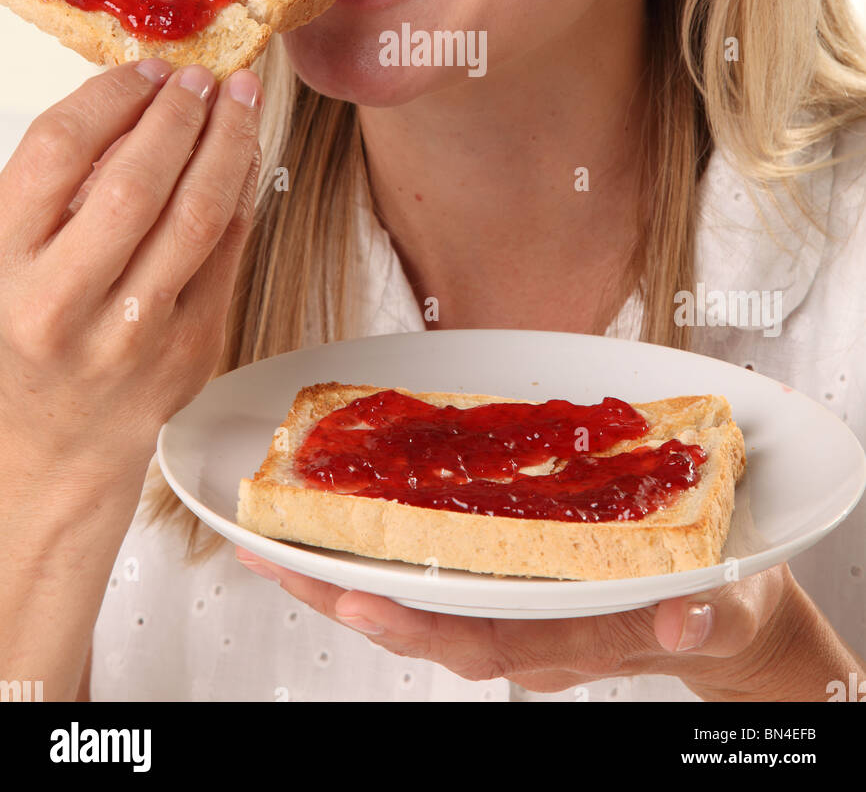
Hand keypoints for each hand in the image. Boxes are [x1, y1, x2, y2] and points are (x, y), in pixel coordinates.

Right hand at [0, 59, 261, 481]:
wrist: (50, 448)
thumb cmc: (27, 337)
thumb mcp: (7, 259)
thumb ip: (53, 191)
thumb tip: (136, 105)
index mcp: (5, 265)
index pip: (57, 150)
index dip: (110, 95)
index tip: (145, 71)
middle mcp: (63, 302)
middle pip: (136, 180)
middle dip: (180, 114)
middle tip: (202, 78)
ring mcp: (132, 333)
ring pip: (198, 215)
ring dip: (227, 144)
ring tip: (238, 100)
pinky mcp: (189, 351)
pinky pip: (228, 253)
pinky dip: (242, 194)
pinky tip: (244, 158)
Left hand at [235, 550, 801, 698]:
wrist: (725, 609)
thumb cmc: (720, 606)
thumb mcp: (725, 608)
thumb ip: (705, 616)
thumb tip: (685, 618)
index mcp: (571, 638)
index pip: (483, 641)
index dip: (417, 624)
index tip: (356, 598)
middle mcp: (530, 625)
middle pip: (425, 618)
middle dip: (345, 593)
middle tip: (273, 558)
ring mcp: (518, 599)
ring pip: (420, 591)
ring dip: (347, 565)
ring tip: (278, 536)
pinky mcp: (516, 567)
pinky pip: (442, 561)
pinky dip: (390, 539)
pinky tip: (349, 506)